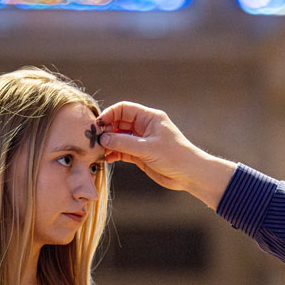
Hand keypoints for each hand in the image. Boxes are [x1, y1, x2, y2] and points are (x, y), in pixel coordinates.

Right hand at [96, 102, 236, 209]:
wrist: (189, 174)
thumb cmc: (174, 156)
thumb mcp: (148, 148)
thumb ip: (124, 143)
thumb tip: (103, 139)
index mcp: (149, 118)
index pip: (124, 109)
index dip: (109, 114)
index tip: (98, 125)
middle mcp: (144, 127)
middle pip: (119, 123)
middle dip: (106, 130)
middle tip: (95, 140)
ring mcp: (141, 141)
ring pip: (119, 138)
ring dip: (109, 143)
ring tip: (99, 151)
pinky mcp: (140, 155)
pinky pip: (122, 151)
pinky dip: (114, 154)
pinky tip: (107, 159)